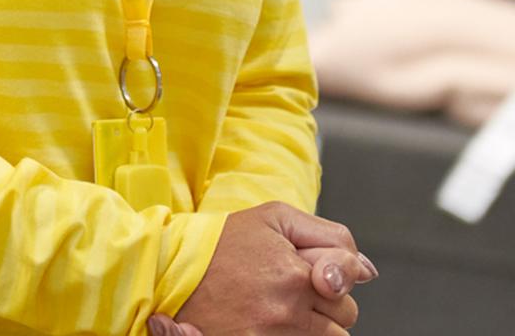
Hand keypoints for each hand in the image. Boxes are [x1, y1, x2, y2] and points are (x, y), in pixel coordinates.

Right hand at [170, 203, 366, 333]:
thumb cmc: (225, 239)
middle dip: (326, 300)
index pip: (347, 285)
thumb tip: (367, 270)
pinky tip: (272, 319)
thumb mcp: (275, 217)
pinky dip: (295, 334)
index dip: (333, 274)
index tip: (314, 269)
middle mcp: (288, 310)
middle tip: (289, 283)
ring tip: (279, 303)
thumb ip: (329, 236)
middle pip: (344, 318)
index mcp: (294, 273)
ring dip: (313, 324)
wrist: (174, 269)